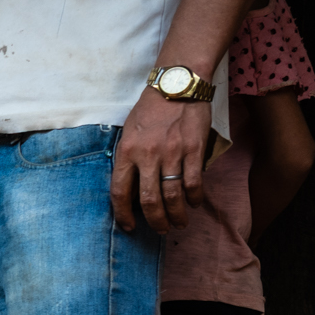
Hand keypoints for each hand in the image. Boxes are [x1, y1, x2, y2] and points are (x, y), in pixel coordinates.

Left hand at [111, 84, 213, 232]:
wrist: (177, 84)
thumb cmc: (150, 108)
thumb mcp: (129, 132)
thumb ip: (129, 158)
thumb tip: (131, 189)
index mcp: (126, 151)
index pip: (119, 192)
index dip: (123, 215)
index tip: (129, 227)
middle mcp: (147, 155)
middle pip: (149, 201)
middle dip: (155, 221)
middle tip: (160, 230)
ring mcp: (172, 153)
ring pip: (172, 196)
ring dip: (176, 215)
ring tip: (179, 223)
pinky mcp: (193, 149)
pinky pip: (193, 182)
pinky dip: (194, 198)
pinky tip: (194, 203)